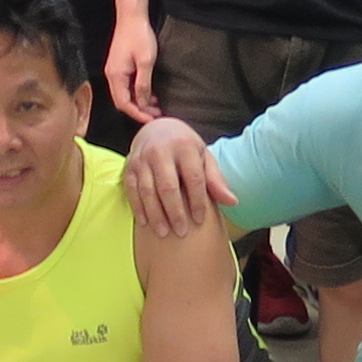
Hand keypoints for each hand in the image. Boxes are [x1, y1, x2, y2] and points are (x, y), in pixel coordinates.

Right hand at [102, 10, 161, 124]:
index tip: (152, 120)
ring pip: (125, 94)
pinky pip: (126, 86)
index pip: (123, 104)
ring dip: (139, 102)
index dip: (137, 114)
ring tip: (156, 106)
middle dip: (139, 110)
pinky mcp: (119, 66)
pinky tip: (150, 93)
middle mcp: (111, 75)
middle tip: (157, 115)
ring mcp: (114, 71)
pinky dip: (137, 93)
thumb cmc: (139, 36)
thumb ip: (143, 83)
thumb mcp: (146, 61)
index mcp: (116, 76)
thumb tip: (143, 102)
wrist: (131, 17)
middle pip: (122, 101)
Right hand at [121, 116, 222, 235]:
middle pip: (168, 186)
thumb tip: (233, 202)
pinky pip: (132, 189)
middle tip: (181, 232)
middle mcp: (161, 150)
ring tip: (163, 233)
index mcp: (185, 146)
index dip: (197, 201)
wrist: (157, 128)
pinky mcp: (128, 165)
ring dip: (155, 214)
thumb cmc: (185, 148)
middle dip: (175, 212)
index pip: (193, 178)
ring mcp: (142, 158)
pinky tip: (145, 223)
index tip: (199, 220)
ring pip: (148, 190)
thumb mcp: (204, 157)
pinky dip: (138, 207)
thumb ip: (216, 180)